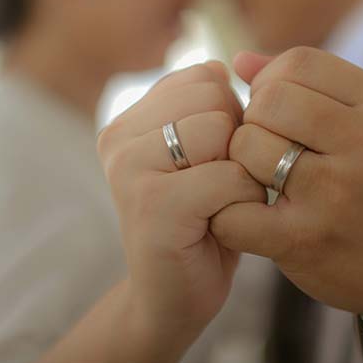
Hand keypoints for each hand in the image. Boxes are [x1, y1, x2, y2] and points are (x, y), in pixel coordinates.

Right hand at [96, 61, 265, 361]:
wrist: (172, 298)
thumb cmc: (202, 220)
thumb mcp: (205, 152)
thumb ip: (210, 105)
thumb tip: (227, 65)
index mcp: (129, 117)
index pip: (205, 75)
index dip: (232, 115)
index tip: (215, 160)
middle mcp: (118, 136)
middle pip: (215, 96)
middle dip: (237, 140)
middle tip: (218, 185)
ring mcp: (129, 169)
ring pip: (222, 131)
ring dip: (242, 171)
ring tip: (219, 202)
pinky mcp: (151, 205)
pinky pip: (229, 177)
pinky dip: (243, 201)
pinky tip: (220, 224)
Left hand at [211, 47, 362, 322]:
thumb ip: (307, 82)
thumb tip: (240, 60)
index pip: (299, 62)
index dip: (272, 80)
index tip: (276, 109)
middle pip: (270, 99)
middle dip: (254, 118)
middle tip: (265, 144)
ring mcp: (336, 194)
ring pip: (248, 146)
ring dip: (240, 161)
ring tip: (261, 177)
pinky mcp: (306, 240)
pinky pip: (236, 211)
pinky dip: (228, 211)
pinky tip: (248, 214)